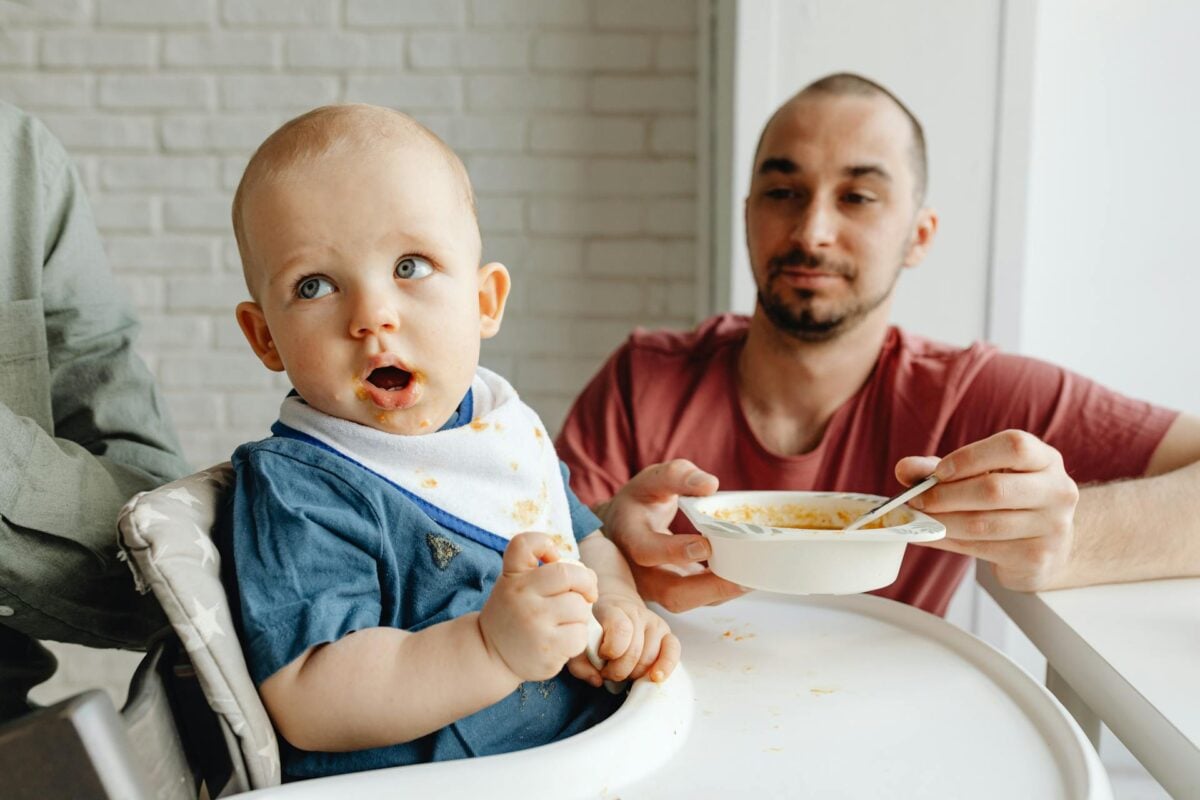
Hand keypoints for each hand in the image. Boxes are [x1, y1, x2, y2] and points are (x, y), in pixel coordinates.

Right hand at [479, 532, 598, 681]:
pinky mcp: (547, 647)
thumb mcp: (514, 585)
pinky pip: (580, 634)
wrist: (490, 655)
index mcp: (513, 576)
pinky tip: (561, 641)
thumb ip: (544, 572)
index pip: (525, 543)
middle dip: (586, 583)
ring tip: (564, 622)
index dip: (545, 543)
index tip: (553, 557)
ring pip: (580, 607)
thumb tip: (587, 576)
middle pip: (570, 574)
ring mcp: (534, 621)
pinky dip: (577, 637)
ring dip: (580, 615)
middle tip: (587, 593)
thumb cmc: (514, 614)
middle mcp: (521, 595)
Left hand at [567, 593, 680, 684]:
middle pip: (635, 650)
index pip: (621, 629)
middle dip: (619, 670)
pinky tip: (655, 677)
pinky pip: (673, 651)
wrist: (614, 606)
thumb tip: (597, 681)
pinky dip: (666, 666)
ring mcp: (654, 622)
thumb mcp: (580, 640)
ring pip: (650, 657)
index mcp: (612, 609)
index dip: (611, 651)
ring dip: (635, 673)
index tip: (601, 657)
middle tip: (609, 672)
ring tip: (623, 672)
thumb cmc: (595, 628)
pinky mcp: (667, 633)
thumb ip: (579, 662)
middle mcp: (636, 613)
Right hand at [596, 459, 747, 612]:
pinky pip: (697, 599)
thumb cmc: (639, 501)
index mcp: (629, 537)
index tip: (705, 545)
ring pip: (687, 602)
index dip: (674, 552)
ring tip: (750, 581)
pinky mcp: (673, 591)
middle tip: (741, 578)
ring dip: (719, 594)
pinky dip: (720, 591)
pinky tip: (744, 579)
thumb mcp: (652, 480)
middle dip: (708, 588)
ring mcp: (655, 586)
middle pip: (670, 592)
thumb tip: (710, 485)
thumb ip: (677, 476)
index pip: (646, 551)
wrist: (622, 526)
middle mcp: (639, 570)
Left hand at [895, 429, 1079, 591]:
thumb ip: (942, 468)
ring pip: (983, 524)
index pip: (1014, 447)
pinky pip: (980, 548)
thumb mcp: (981, 475)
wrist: (1048, 545)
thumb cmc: (1009, 501)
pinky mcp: (1037, 557)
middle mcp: (1057, 490)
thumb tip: (905, 469)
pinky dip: (945, 541)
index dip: (971, 457)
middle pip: (994, 489)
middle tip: (915, 499)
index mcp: (1045, 460)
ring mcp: (1052, 527)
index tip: (939, 471)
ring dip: (940, 521)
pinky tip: (926, 536)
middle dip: (945, 495)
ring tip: (916, 518)